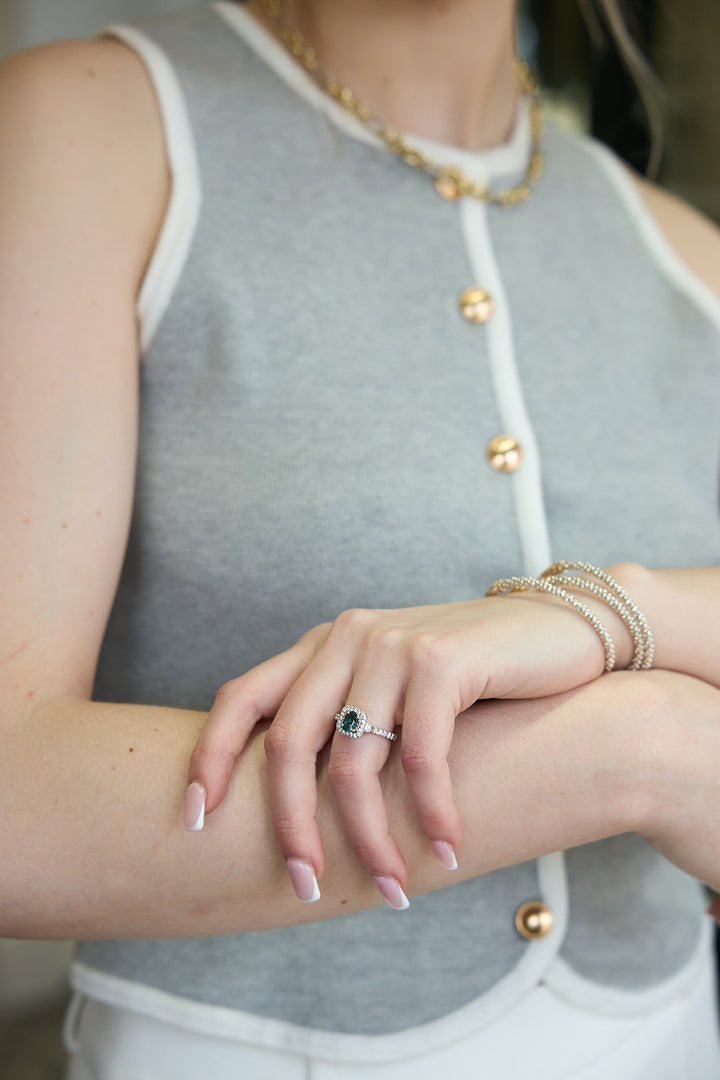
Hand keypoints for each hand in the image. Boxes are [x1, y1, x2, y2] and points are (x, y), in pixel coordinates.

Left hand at [186, 585, 633, 898]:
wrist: (557, 631)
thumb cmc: (471, 676)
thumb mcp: (392, 688)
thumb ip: (346, 718)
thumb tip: (293, 806)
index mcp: (324, 644)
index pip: (241, 696)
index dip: (209, 758)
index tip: (194, 820)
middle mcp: (348, 636)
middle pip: (289, 742)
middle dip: (292, 825)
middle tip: (307, 886)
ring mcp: (392, 643)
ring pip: (355, 762)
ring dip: (370, 838)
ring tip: (393, 888)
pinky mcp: (442, 660)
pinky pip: (419, 757)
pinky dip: (431, 813)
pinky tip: (449, 849)